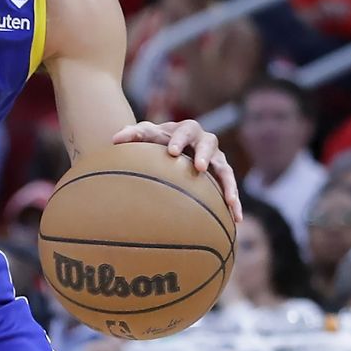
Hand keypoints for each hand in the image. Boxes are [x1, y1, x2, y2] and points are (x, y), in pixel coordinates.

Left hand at [111, 119, 241, 221]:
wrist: (173, 145)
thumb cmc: (157, 139)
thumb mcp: (145, 135)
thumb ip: (132, 134)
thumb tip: (114, 139)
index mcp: (187, 130)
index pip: (184, 131)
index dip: (179, 140)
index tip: (171, 152)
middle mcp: (205, 141)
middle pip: (209, 145)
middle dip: (205, 155)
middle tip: (200, 167)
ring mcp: (216, 158)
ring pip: (225, 169)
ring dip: (228, 184)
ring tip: (229, 200)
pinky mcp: (222, 174)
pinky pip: (230, 188)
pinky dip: (233, 202)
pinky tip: (235, 219)